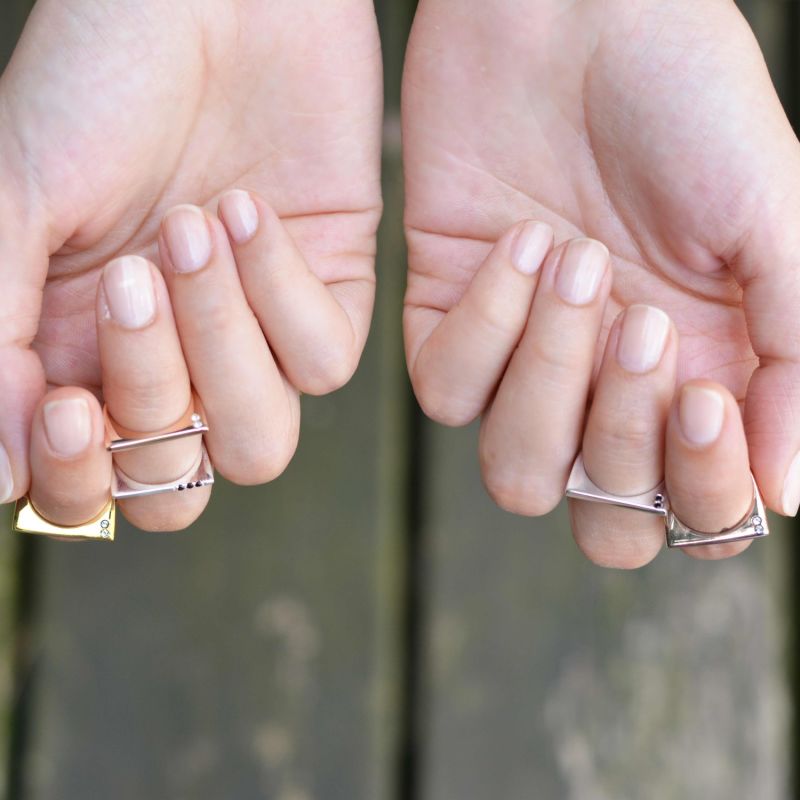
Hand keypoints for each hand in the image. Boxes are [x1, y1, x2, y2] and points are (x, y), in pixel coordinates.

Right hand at [0, 0, 382, 528]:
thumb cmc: (101, 80)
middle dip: (153, 400)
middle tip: (129, 284)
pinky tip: (248, 208)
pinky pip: (325, 362)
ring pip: (258, 444)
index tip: (65, 407)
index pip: (87, 487)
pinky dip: (283, 291)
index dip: (77, 478)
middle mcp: (173, 363)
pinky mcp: (330, 300)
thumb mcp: (16, 200)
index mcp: (82, 355)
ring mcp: (255, 340)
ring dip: (221, 345)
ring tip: (188, 230)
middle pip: (177, 488)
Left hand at [402, 0, 799, 565]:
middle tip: (643, 322)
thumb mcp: (773, 217)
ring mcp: (524, 363)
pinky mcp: (447, 321)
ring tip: (578, 262)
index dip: (700, 488)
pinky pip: (446, 393)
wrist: (568, 12)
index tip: (705, 397)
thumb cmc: (683, 98)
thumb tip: (789, 493)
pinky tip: (517, 243)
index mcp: (700, 377)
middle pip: (602, 521)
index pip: (699, 511)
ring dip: (550, 381)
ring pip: (516, 475)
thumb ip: (795, 357)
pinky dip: (482, 328)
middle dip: (622, 443)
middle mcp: (609, 389)